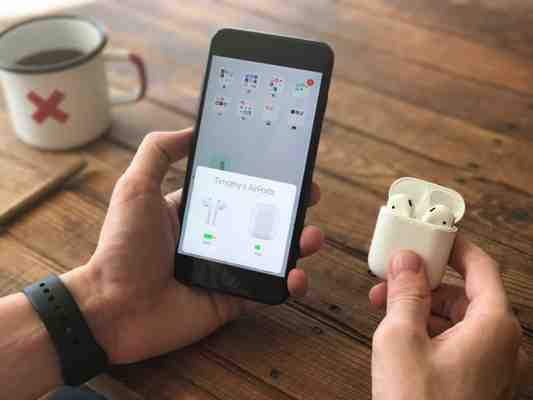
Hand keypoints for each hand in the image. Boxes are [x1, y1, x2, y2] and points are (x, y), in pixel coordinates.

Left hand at [62, 128, 323, 363]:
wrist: (113, 308)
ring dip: (299, 244)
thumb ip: (159, 152)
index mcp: (198, 212)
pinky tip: (296, 276)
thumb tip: (193, 129)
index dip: (264, 179)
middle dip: (291, 208)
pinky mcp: (232, 299)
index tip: (287, 167)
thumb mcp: (136, 188)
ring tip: (312, 236)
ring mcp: (226, 269)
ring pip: (273, 254)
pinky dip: (289, 285)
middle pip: (263, 219)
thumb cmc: (123, 245)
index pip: (239, 190)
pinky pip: (268, 290)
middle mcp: (216, 238)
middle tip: (310, 196)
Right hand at [369, 237, 526, 399]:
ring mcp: (494, 366)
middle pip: (467, 294)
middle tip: (394, 277)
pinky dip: (431, 330)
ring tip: (387, 305)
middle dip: (426, 282)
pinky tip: (402, 332)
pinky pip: (458, 342)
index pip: (481, 267)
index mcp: (494, 326)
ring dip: (423, 307)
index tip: (432, 237)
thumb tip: (407, 260)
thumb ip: (406, 292)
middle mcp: (504, 345)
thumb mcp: (401, 338)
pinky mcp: (479, 381)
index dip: (454, 248)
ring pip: (460, 319)